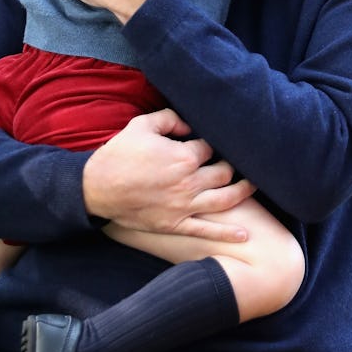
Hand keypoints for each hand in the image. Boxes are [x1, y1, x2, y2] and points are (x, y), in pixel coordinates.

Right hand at [84, 108, 255, 242]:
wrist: (97, 188)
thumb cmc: (120, 154)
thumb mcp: (142, 125)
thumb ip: (170, 118)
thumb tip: (189, 125)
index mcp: (182, 157)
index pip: (209, 147)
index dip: (211, 143)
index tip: (211, 142)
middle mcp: (188, 182)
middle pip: (223, 172)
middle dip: (230, 165)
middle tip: (234, 161)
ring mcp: (184, 206)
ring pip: (224, 200)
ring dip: (243, 192)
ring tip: (254, 186)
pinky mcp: (176, 224)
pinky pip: (207, 230)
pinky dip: (227, 233)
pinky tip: (244, 233)